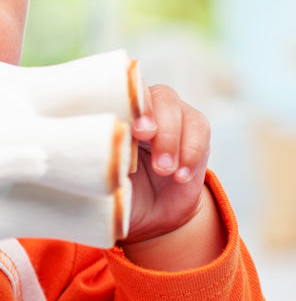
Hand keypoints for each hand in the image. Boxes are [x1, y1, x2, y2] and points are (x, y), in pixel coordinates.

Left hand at [121, 84, 224, 269]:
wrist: (150, 211)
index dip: (129, 100)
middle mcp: (144, 107)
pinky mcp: (193, 130)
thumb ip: (104, 160)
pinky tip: (180, 176)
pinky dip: (190, 151)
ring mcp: (170, 115)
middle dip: (152, 117)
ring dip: (170, 138)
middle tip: (145, 138)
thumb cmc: (118, 187)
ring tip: (163, 170)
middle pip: (154, 95)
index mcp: (115, 111)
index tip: (131, 125)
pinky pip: (199, 128)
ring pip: (176, 107)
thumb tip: (101, 153)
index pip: (122, 89)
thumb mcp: (105, 177)